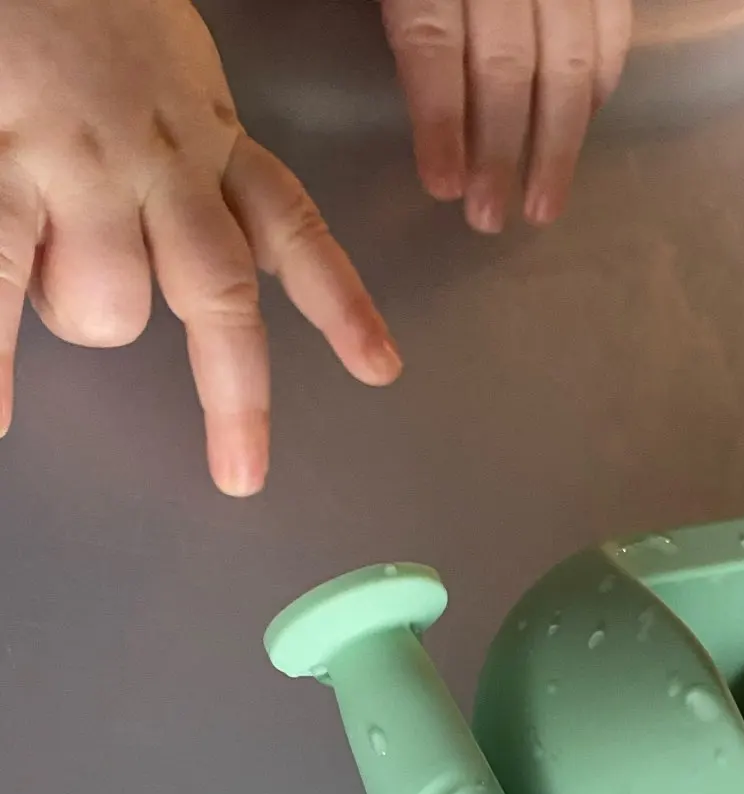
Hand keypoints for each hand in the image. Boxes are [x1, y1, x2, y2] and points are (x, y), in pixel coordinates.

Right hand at [0, 0, 400, 494]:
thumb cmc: (77, 5)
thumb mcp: (169, 71)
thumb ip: (193, 158)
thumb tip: (201, 245)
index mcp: (207, 136)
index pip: (294, 228)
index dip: (340, 303)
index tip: (380, 368)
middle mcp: (161, 159)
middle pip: (220, 299)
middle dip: (235, 395)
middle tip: (241, 472)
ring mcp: (82, 165)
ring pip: (113, 305)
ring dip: (81, 317)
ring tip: (44, 272)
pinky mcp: (4, 162)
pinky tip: (0, 415)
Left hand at [381, 0, 632, 231]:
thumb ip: (400, 17)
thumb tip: (418, 113)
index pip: (433, 40)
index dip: (439, 117)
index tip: (443, 186)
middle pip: (507, 62)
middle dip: (499, 150)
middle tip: (488, 216)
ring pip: (570, 59)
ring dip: (558, 145)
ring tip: (543, 205)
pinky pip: (612, 31)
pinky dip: (598, 89)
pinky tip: (580, 132)